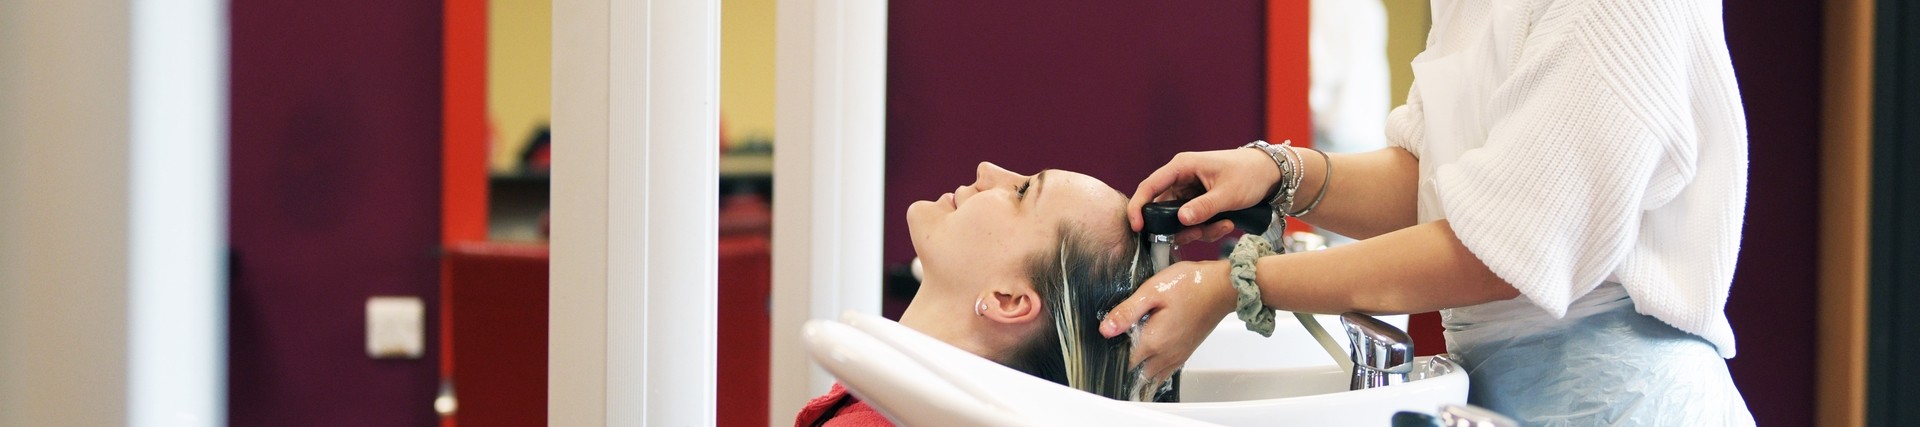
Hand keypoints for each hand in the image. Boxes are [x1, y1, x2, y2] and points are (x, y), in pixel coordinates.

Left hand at [1098, 260, 1236, 387]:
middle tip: (1113, 354)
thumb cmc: (1191, 284)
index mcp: (1154, 341)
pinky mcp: (1186, 352)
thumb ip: (1127, 311)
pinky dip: (1154, 370)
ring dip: (1139, 371)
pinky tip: (1148, 358)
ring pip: (1152, 376)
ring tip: (1127, 358)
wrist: (1222, 287)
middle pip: (1137, 374)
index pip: (1125, 364)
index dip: (1111, 358)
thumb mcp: (1152, 291)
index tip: (1104, 350)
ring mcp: (1177, 356)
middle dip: (1124, 368)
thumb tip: (1105, 329)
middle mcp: (1166, 355)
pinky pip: (1165, 371)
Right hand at [1127, 148, 1282, 242]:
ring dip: (1197, 230)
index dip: (1139, 207)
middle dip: (1179, 227)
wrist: (1271, 173)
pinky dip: (1207, 228)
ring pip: (1179, 219)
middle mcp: (1181, 178)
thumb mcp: (1228, 193)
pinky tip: (1227, 224)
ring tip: (1223, 226)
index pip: (1150, 186)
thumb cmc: (1249, 174)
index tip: (1138, 228)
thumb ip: (1204, 208)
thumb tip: (1181, 220)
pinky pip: (1193, 221)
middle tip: (1198, 234)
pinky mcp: (1198, 202)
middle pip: (1163, 208)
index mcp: (1182, 167)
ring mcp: (1189, 191)